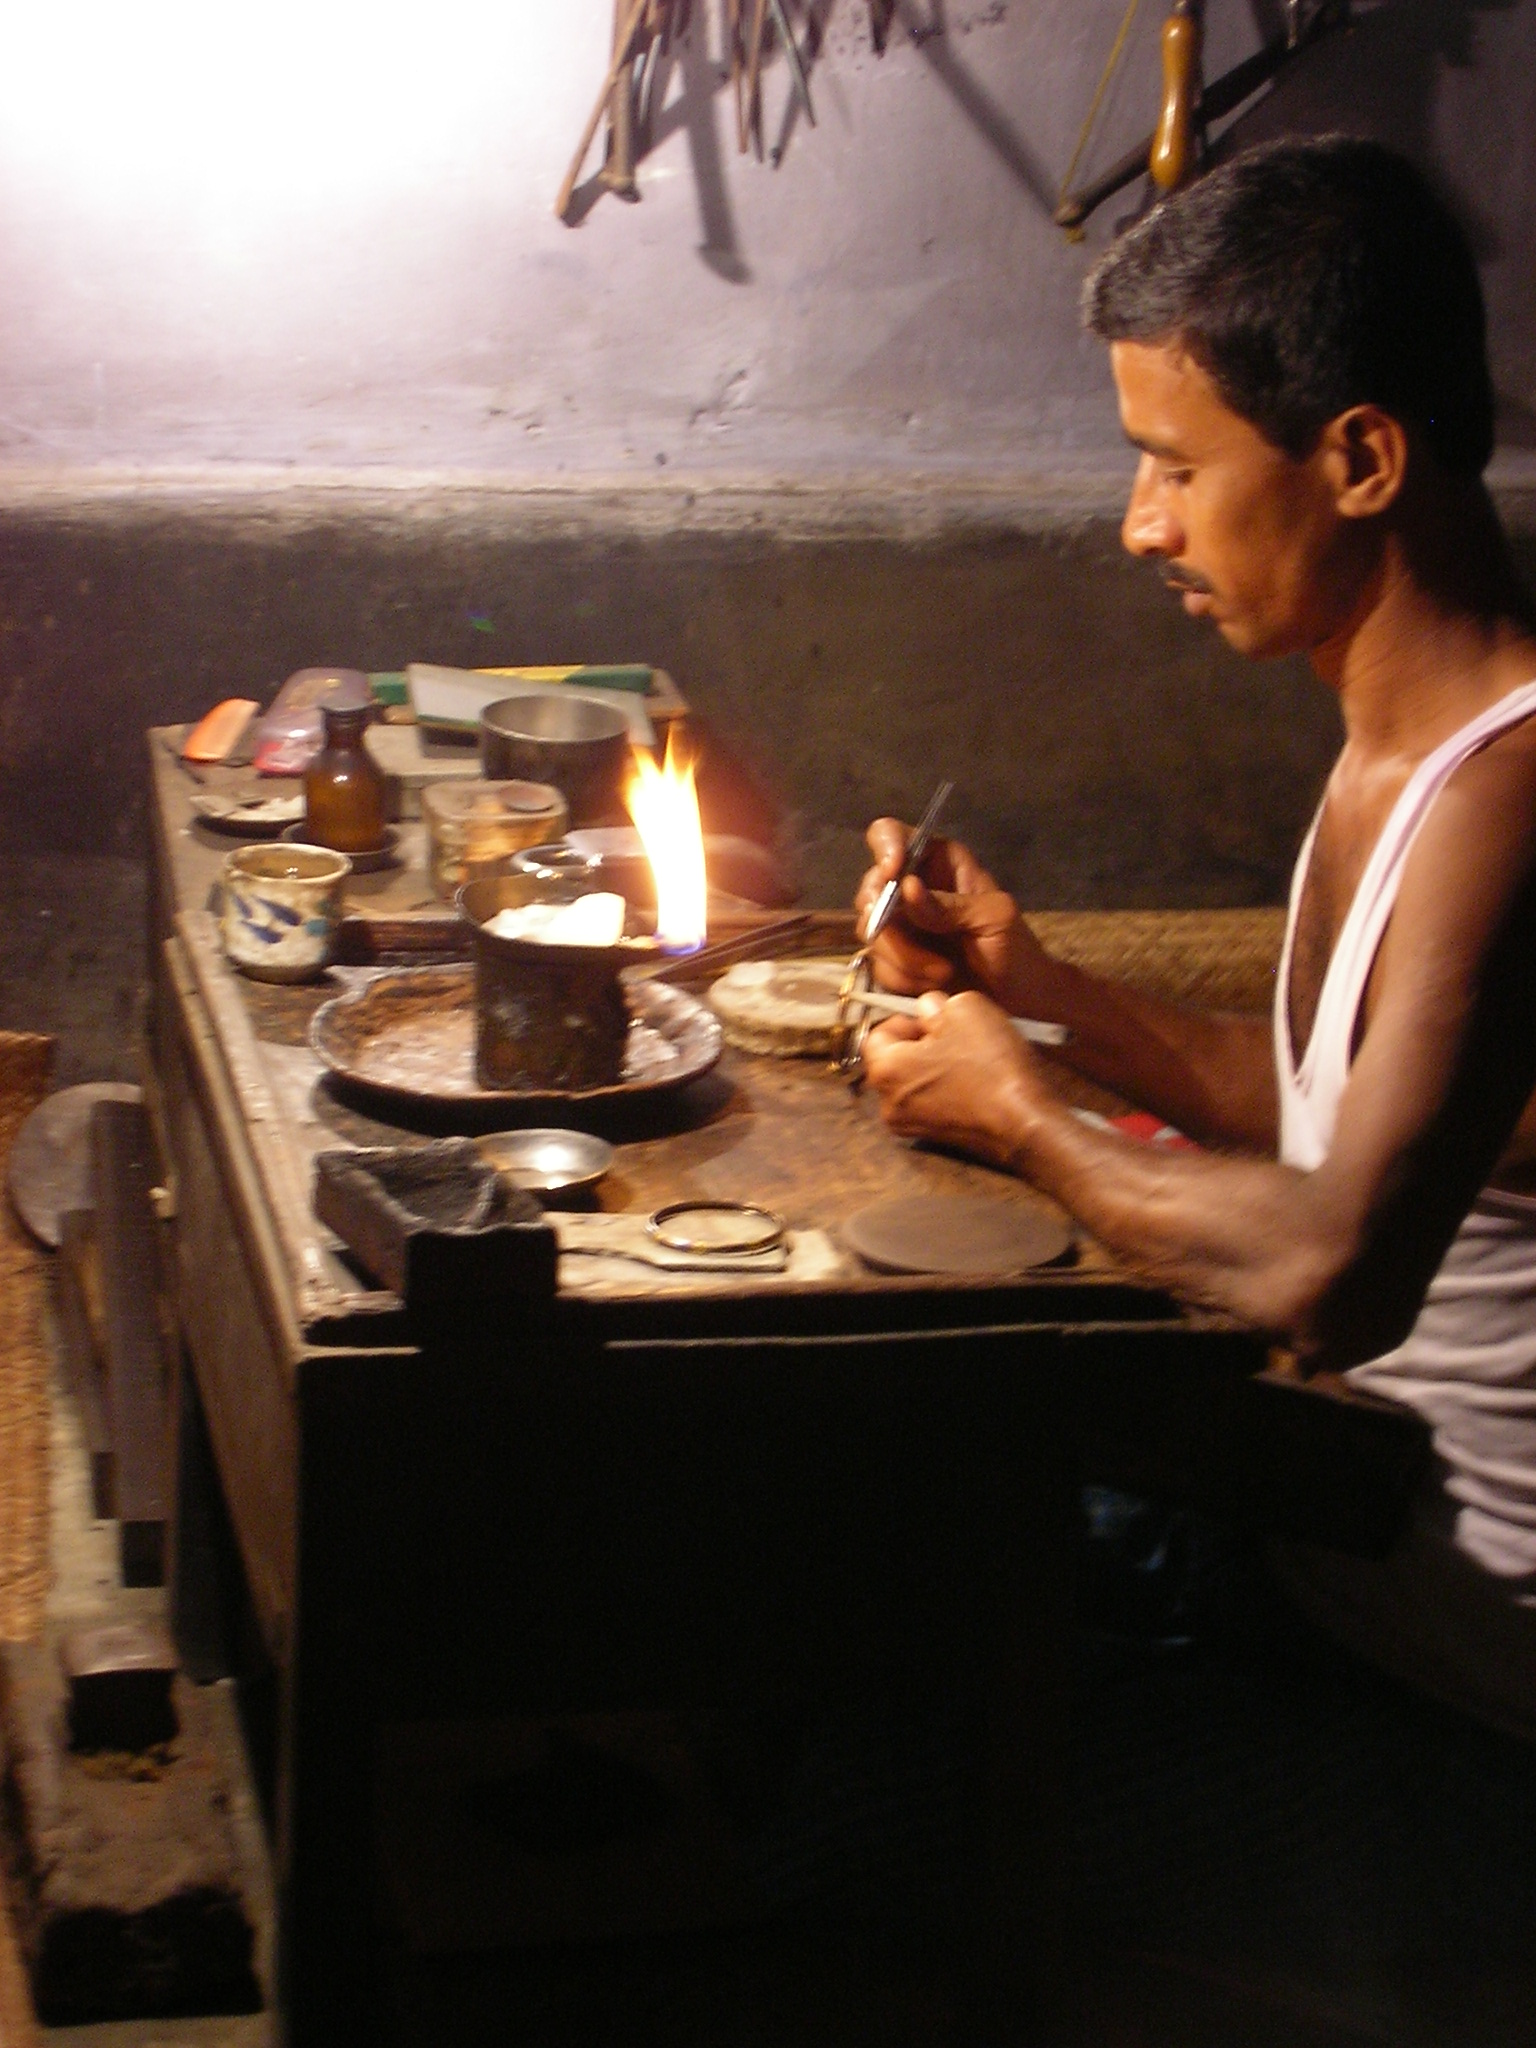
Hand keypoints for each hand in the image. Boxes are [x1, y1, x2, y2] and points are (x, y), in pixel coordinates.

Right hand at [854, 817, 1059, 1014]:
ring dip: (904, 959)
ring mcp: (898, 926)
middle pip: (870, 889)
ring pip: (870, 933)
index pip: (890, 835)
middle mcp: (910, 889)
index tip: (893, 874)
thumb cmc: (1016, 950)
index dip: (885, 848)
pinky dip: (903, 980)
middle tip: (920, 948)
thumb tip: (906, 888)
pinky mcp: (893, 961)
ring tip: (942, 973)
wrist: (1019, 1002)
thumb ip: (951, 904)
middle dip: (890, 924)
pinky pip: (877, 966)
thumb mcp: (994, 917)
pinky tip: (934, 985)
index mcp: (937, 862)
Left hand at [859, 990, 1046, 1170]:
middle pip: (895, 1061)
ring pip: (915, 1082)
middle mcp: (889, 1104)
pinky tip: (975, 1081)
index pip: (877, 1034)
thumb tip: (929, 1010)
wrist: (1026, 1123)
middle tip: (955, 1036)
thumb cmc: (991, 1065)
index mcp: (885, 1071)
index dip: (906, 1020)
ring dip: (936, 1066)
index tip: (935, 1020)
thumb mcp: (966, 1009)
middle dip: (922, 1043)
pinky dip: (947, 1088)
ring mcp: (912, 1126)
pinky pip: (932, 1102)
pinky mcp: (937, 1139)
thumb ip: (937, 1004)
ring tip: (969, 1058)